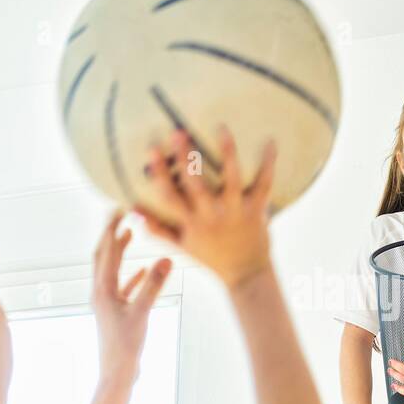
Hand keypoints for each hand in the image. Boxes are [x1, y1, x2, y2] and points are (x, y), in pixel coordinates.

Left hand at [91, 209, 171, 386]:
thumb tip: (166, 258)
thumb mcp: (142, 312)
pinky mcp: (115, 312)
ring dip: (119, 252)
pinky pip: (122, 287)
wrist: (117, 372)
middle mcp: (100, 292)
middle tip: (120, 216)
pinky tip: (142, 271)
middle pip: (102, 256)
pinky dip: (131, 275)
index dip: (112, 228)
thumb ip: (154, 285)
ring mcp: (106, 302)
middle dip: (111, 235)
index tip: (119, 209)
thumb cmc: (126, 345)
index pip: (106, 251)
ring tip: (130, 235)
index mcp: (102, 289)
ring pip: (110, 270)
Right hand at [135, 126, 274, 288]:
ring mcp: (235, 211)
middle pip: (196, 184)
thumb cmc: (211, 257)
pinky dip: (268, 164)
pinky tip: (271, 142)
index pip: (169, 196)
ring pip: (231, 179)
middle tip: (179, 131)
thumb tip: (132, 209)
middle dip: (186, 158)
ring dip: (227, 153)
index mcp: (191, 223)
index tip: (152, 148)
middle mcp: (211, 216)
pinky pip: (264, 184)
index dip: (160, 173)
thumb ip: (157, 228)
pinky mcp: (256, 210)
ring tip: (222, 128)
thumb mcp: (181, 245)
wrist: (246, 274)